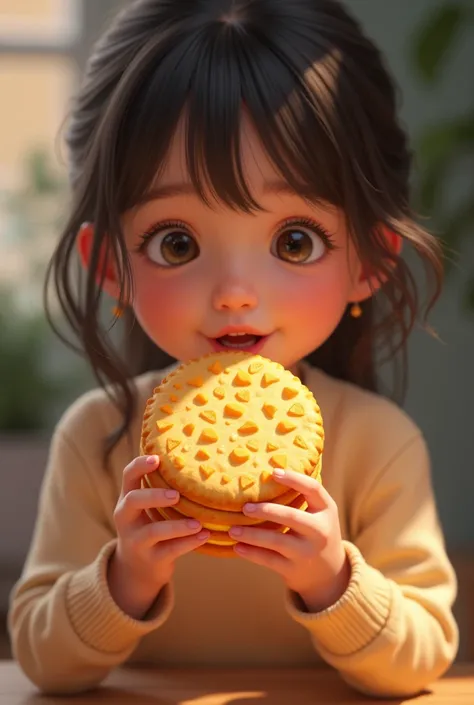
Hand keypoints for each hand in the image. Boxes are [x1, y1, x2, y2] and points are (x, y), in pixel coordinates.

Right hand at [108, 455, 209, 618]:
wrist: (138, 569)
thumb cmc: (150, 527)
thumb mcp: (147, 509)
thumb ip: (160, 489)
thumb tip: (192, 457)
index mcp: (127, 500)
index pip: (128, 476)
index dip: (140, 465)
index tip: (157, 459)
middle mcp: (126, 518)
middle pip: (134, 500)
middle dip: (155, 495)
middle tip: (177, 495)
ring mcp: (136, 540)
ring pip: (153, 531)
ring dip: (178, 526)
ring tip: (199, 523)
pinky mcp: (151, 560)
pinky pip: (170, 551)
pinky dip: (189, 543)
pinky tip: (205, 536)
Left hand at [229, 469, 350, 612]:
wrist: (328, 574)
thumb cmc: (316, 533)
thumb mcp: (319, 514)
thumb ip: (302, 497)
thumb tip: (265, 474)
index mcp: (326, 510)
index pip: (313, 489)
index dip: (294, 479)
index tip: (273, 472)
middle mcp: (320, 531)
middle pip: (291, 516)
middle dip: (266, 510)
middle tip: (244, 507)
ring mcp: (307, 552)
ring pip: (276, 541)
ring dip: (251, 534)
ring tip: (232, 530)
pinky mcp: (294, 570)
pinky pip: (269, 560)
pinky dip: (251, 553)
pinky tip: (237, 547)